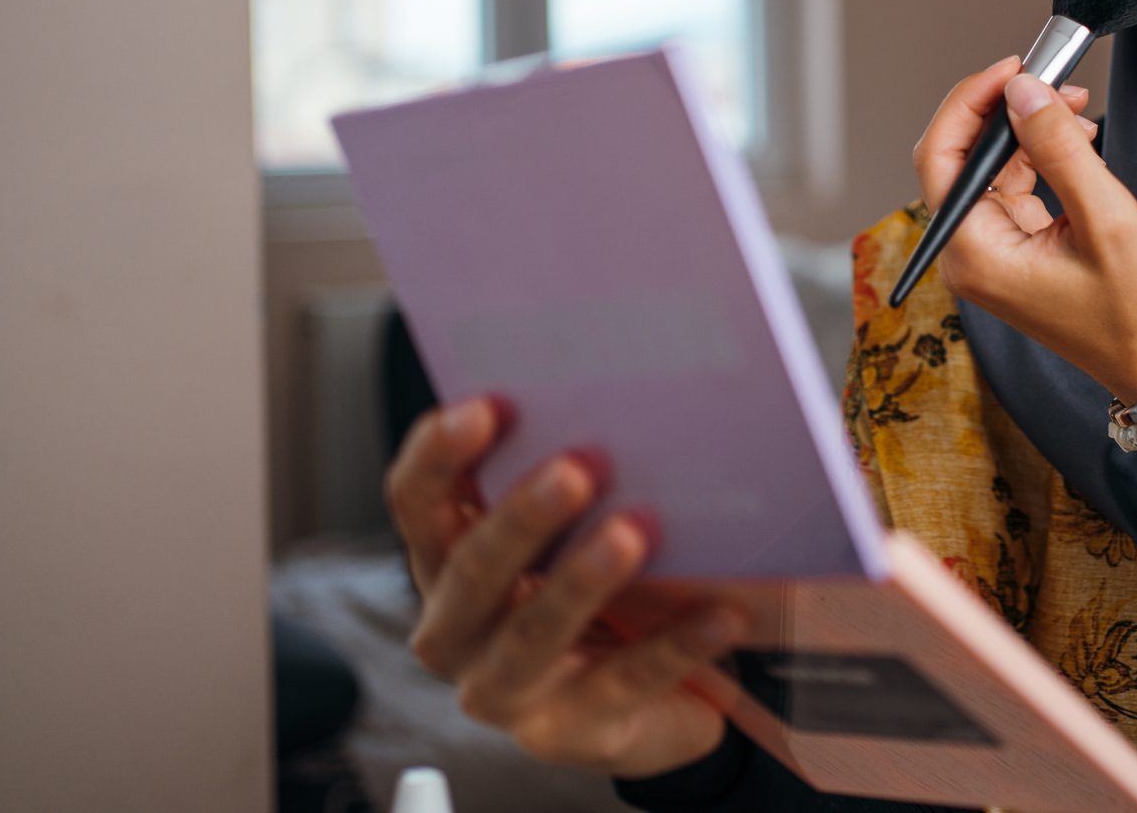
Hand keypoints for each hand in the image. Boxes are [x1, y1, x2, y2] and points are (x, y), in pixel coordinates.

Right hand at [384, 397, 749, 778]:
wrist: (649, 692)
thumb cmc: (603, 589)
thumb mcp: (573, 533)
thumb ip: (570, 480)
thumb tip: (622, 405)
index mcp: (445, 561)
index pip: (417, 502)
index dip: (440, 455)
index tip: (487, 407)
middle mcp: (456, 630)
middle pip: (470, 570)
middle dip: (522, 516)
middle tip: (578, 467)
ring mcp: (504, 688)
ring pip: (531, 634)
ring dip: (580, 582)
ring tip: (631, 535)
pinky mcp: (569, 731)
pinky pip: (622, 684)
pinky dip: (674, 646)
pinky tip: (719, 614)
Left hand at [912, 54, 1136, 400]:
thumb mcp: (1107, 220)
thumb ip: (1060, 149)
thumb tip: (1023, 90)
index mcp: (975, 254)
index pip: (941, 156)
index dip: (971, 102)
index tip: (1014, 67)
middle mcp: (970, 255)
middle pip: (960, 157)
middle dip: (1005, 110)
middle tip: (1053, 80)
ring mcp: (991, 254)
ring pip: (989, 167)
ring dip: (1027, 129)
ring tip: (1076, 107)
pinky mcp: (1014, 250)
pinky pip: (1013, 186)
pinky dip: (1040, 156)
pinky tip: (1075, 138)